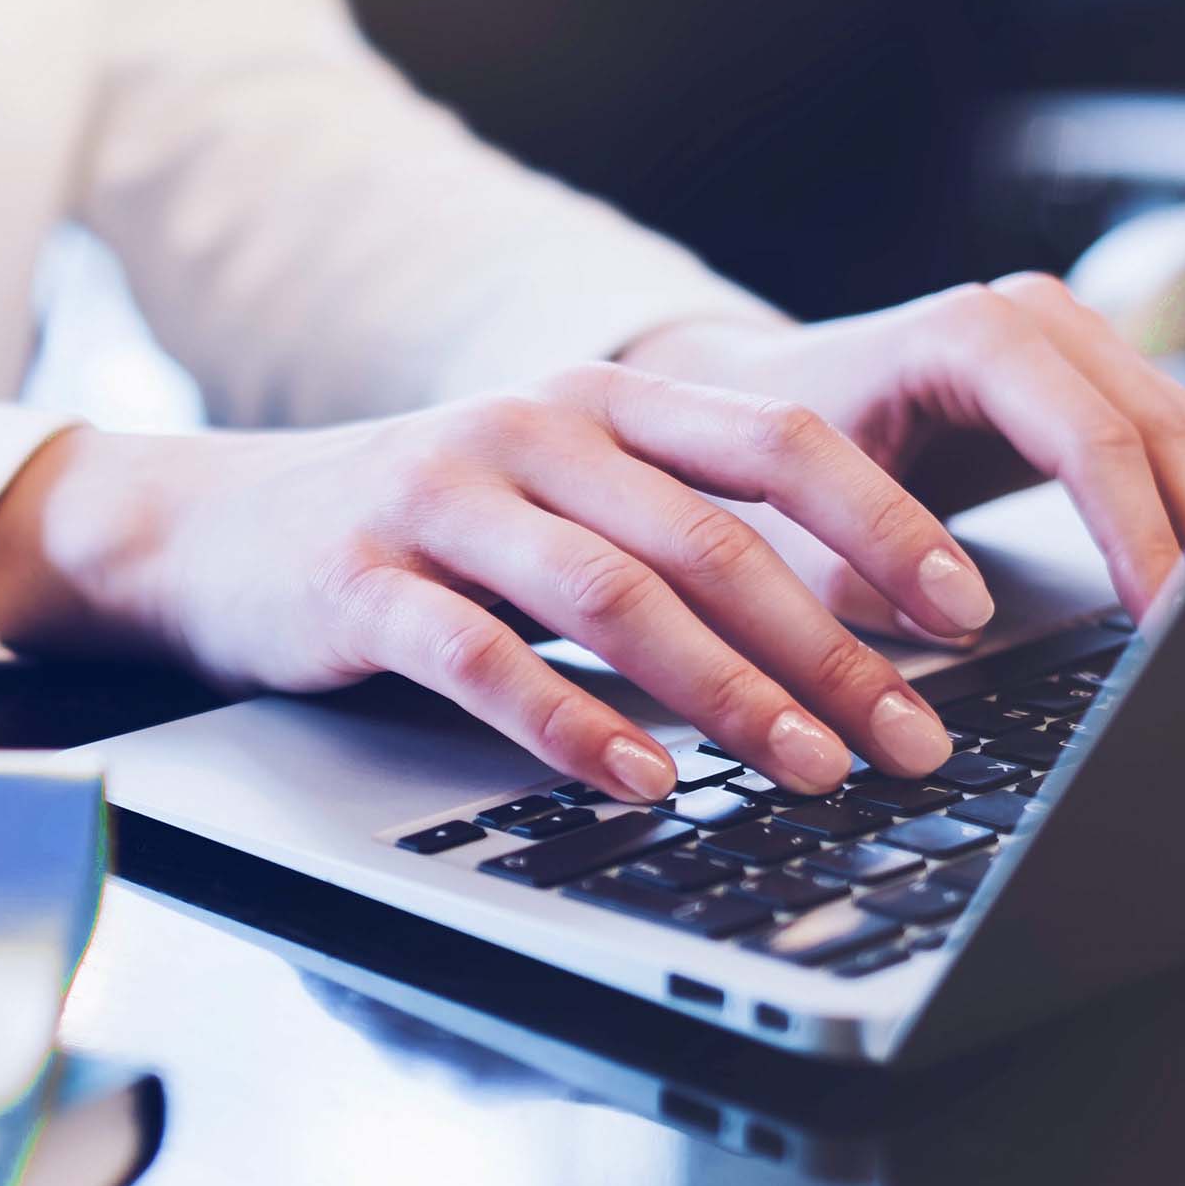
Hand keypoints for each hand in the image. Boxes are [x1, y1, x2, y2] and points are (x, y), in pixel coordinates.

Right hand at [0, 364, 1004, 800]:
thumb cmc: (416, 533)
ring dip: (726, 693)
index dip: (886, 523)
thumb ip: (674, 533)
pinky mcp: (365, 583)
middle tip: (912, 737)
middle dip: (832, 646)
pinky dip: (571, 725)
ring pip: (613, 594)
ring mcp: (442, 500)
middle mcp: (532, 430)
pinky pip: (483, 657)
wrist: (212, 529)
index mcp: (602, 402)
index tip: (972, 610)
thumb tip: (849, 639)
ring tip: (808, 770)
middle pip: (714, 534)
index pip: (778, 443)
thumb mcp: (556, 500)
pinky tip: (636, 783)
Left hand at [622, 275, 1184, 637]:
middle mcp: (1036, 321)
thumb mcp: (804, 518)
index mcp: (970, 335)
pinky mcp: (1090, 379)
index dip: (1141, 537)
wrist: (756, 394)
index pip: (1092, 440)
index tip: (1170, 622)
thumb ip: (872, 574)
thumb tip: (958, 631)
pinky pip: (1170, 446)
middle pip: (1166, 431)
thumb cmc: (769, 453)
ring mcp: (1074, 341)